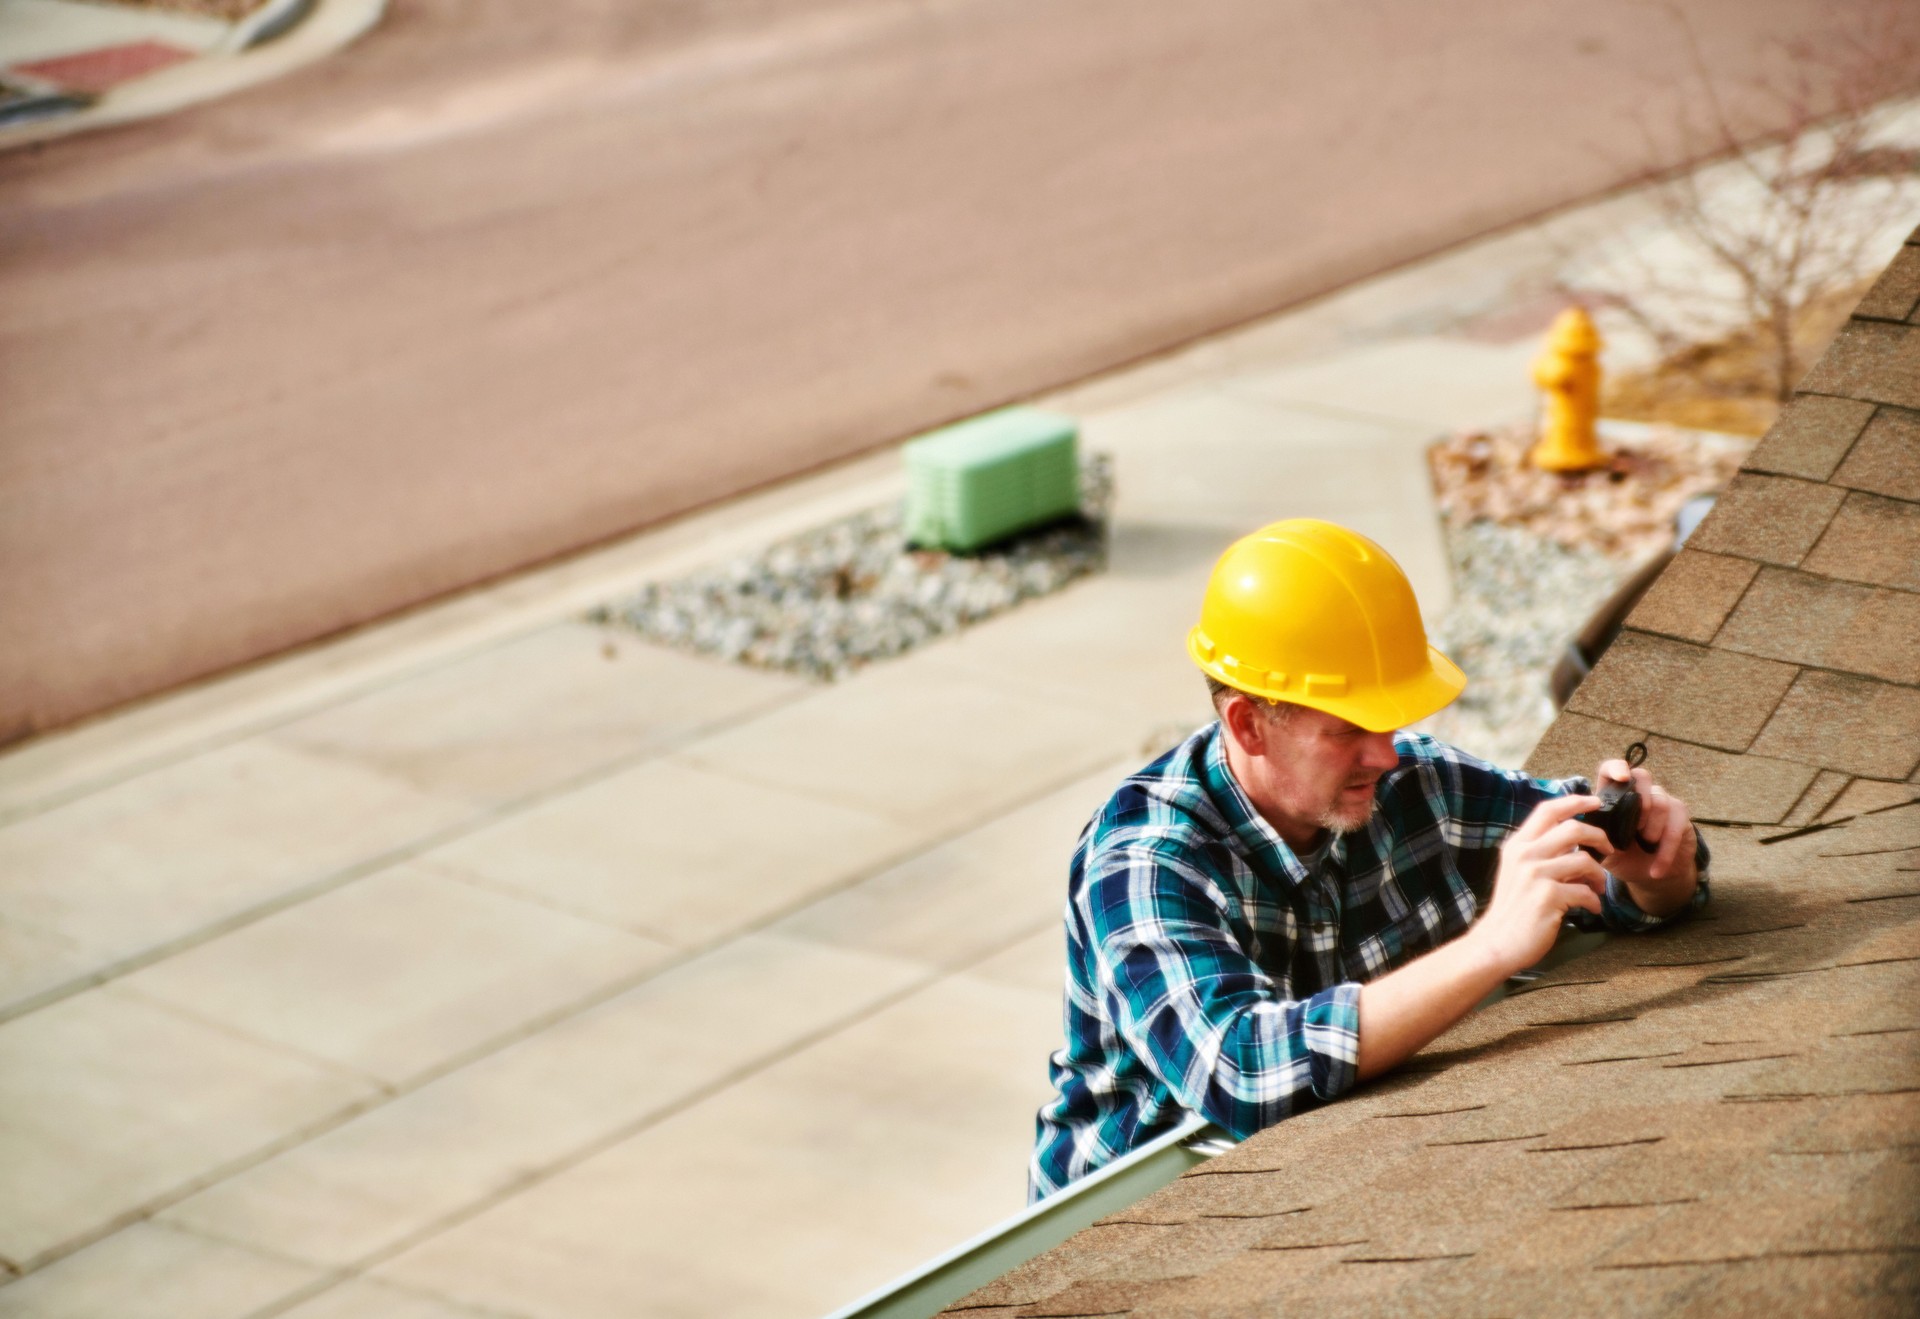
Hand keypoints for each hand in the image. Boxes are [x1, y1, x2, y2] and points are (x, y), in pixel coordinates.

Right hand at [1470, 794, 1609, 976]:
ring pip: (1585, 861)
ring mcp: (1536, 875)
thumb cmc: (1512, 910)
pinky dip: (1594, 901)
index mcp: (1517, 845)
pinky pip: (1586, 892)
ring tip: (1599, 888)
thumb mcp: (1518, 872)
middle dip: (1599, 837)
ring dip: (1600, 875)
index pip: (1548, 810)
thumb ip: (1540, 854)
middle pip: (1573, 828)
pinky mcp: (1548, 897)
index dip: (1575, 801)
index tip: (1595, 801)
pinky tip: (1592, 909)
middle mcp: (1525, 855)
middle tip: (1610, 850)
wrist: (1496, 943)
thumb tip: (1576, 844)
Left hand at [1591, 759, 1698, 916]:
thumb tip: (1582, 833)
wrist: (1648, 876)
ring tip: (1646, 846)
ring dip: (1653, 829)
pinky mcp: (1679, 816)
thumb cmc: (1622, 858)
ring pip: (1661, 801)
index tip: (1622, 778)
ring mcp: (1661, 801)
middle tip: (1635, 829)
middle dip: (1640, 802)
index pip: (1610, 770)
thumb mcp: (1601, 850)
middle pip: (1643, 776)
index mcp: (1614, 798)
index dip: (1616, 767)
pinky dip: (1665, 851)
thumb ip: (1592, 838)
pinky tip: (1656, 869)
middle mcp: (1639, 793)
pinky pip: (1676, 825)